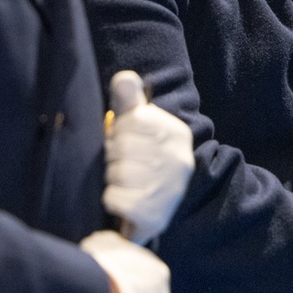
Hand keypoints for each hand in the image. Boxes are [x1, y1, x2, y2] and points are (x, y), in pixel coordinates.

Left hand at [104, 71, 194, 243]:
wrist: (158, 210)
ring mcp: (169, 189)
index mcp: (177, 134)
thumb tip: (124, 78)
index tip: (131, 144)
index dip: (121, 133)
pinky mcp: (154, 215)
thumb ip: (130, 101)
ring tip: (128, 184)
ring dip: (113, 179)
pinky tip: (126, 201)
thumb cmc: (144, 162)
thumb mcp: (138, 127)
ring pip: (116, 172)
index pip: (132, 121)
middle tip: (127, 167)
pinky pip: (114, 198)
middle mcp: (179, 160)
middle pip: (121, 147)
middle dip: (115, 158)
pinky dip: (113, 200)